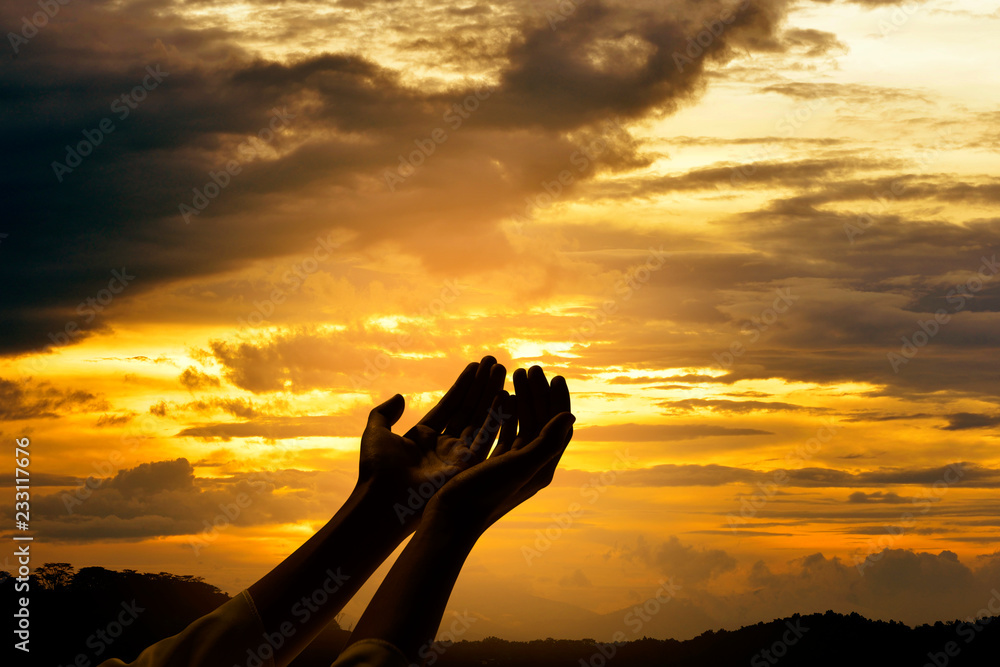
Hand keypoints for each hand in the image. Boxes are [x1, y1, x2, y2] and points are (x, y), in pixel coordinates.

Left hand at [357, 356, 507, 526]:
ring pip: (480, 418)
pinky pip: (486, 437)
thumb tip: (399, 397)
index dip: (463, 385)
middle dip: (482, 385)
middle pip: (468, 409)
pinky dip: (496, 417)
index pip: (449, 405)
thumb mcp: (377, 434)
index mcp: (424, 438)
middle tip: (496, 362)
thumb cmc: (377, 470)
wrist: (384, 499)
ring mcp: (458, 456)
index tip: (477, 365)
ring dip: (491, 394)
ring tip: (503, 370)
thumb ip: (384, 413)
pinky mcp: (468, 467)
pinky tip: (505, 395)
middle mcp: (444, 446)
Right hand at [424, 365, 574, 536]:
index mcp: (542, 467)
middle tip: (530, 369)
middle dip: (538, 393)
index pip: (558, 427)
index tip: (555, 376)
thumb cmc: (484, 494)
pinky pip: (503, 431)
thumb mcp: (519, 466)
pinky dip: (503, 411)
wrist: (450, 521)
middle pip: (541, 421)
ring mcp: (510, 464)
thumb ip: (546, 441)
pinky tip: (498, 397)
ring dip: (521, 398)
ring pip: (522, 423)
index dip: (559, 401)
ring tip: (515, 375)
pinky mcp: (491, 463)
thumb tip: (570, 416)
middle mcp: (529, 465)